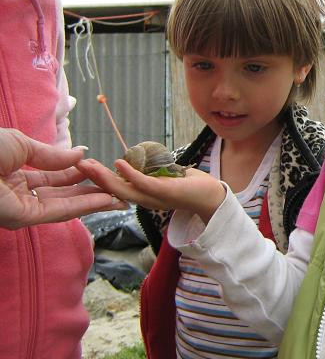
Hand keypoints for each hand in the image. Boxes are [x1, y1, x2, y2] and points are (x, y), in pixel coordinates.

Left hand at [0, 128, 127, 229]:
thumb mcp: (22, 145)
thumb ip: (53, 156)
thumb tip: (82, 153)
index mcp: (16, 175)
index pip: (55, 176)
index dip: (79, 171)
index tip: (101, 166)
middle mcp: (21, 194)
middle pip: (64, 193)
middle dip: (92, 189)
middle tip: (119, 186)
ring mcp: (22, 208)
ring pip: (66, 204)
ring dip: (94, 200)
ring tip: (120, 194)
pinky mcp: (23, 218)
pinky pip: (59, 211)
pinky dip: (84, 205)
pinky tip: (104, 198)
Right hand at [77, 157, 226, 222]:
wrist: (213, 197)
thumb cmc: (190, 185)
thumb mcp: (165, 176)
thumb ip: (151, 171)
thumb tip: (139, 159)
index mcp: (144, 196)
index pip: (117, 188)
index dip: (99, 178)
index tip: (85, 166)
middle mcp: (146, 200)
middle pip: (114, 190)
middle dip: (94, 178)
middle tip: (77, 164)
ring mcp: (155, 197)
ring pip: (124, 189)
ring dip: (105, 177)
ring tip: (89, 164)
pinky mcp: (166, 192)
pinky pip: (144, 183)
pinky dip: (130, 174)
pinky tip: (118, 162)